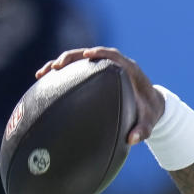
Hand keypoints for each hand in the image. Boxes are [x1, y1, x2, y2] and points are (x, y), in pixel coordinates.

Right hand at [36, 46, 163, 144]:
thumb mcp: (149, 122)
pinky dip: (61, 75)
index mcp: (129, 70)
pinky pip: (76, 71)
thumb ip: (143, 130)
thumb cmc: (150, 113)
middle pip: (91, 55)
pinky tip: (43, 83)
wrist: (151, 106)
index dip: (100, 53)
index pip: (114, 56)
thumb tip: (132, 140)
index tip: (87, 55)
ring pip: (79, 61)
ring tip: (42, 73)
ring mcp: (103, 69)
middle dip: (72, 57)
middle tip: (57, 66)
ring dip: (61, 64)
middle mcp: (115, 66)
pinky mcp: (95, 75)